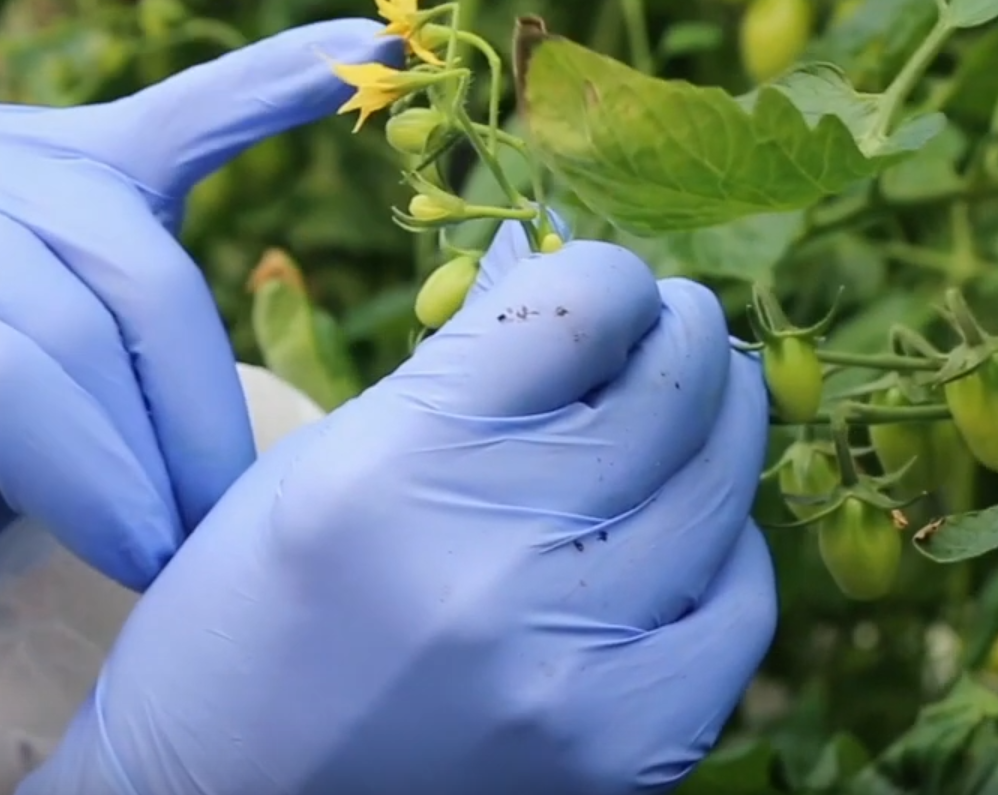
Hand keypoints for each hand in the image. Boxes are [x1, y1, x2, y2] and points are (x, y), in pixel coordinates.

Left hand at [0, 20, 399, 596]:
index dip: (88, 474)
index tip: (150, 561)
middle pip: (71, 302)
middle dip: (160, 432)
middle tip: (206, 530)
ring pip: (126, 242)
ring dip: (199, 364)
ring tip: (227, 473)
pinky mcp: (50, 137)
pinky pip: (175, 116)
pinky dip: (267, 89)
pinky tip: (361, 51)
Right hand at [20, 224, 777, 794]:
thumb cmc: (257, 616)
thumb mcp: (332, 458)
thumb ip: (463, 366)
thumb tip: (559, 253)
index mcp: (397, 467)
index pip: (581, 307)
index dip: (613, 278)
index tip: (613, 290)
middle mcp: (489, 561)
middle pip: (672, 389)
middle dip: (685, 337)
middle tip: (677, 333)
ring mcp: (567, 663)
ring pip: (721, 487)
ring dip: (722, 429)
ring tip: (697, 416)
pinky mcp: (625, 745)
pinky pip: (740, 606)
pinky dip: (727, 556)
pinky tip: (686, 539)